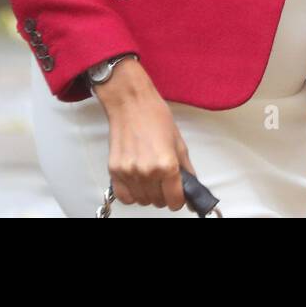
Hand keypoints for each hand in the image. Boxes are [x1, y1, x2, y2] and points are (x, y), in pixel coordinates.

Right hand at [94, 58, 197, 210]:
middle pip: (158, 202)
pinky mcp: (114, 171)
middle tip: (164, 180)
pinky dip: (132, 194)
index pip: (175, 201)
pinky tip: (137, 181)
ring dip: (148, 194)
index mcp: (167, 164)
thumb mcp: (179, 142)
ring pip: (142, 201)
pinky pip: (125, 197)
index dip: (179, 200)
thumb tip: (190, 187)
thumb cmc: (155, 117)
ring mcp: (129, 173)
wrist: (131, 104)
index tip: (178, 195)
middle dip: (164, 194)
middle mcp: (148, 172)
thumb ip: (186, 169)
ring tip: (150, 176)